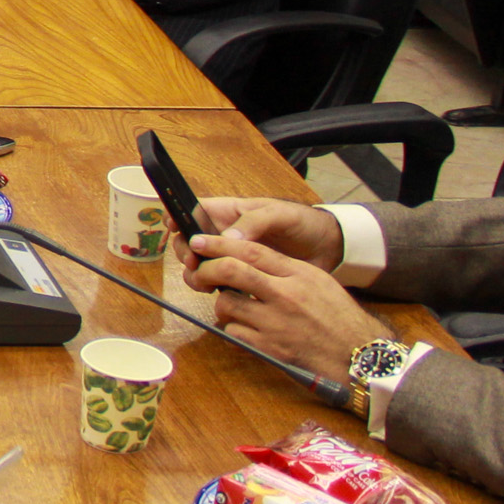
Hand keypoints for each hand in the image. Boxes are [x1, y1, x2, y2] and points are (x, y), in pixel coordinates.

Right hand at [172, 196, 343, 279]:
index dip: (178, 218)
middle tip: (194, 264)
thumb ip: (255, 223)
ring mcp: (232, 256)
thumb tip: (228, 237)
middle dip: (186, 252)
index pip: (194, 210)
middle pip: (190, 240)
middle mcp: (225, 233)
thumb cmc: (304, 223)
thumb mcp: (281, 215)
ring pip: (199, 263)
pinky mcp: (241, 277)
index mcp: (230, 212)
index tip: (173, 230)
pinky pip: (217, 282)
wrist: (329, 250)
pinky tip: (218, 293)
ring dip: (195, 273)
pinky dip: (211, 288)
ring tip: (205, 283)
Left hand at [179, 229, 388, 384]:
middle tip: (200, 272)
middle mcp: (285, 295)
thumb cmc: (339, 317)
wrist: (358, 355)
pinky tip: (244, 330)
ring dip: (222, 305)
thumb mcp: (318, 281)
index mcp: (298, 274)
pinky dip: (232, 330)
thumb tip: (247, 258)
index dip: (219, 244)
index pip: (251, 251)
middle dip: (207, 269)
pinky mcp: (270, 349)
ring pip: (226, 305)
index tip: (200, 241)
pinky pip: (233, 334)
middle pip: (232, 271)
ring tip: (233, 308)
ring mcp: (275, 323)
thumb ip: (284, 269)